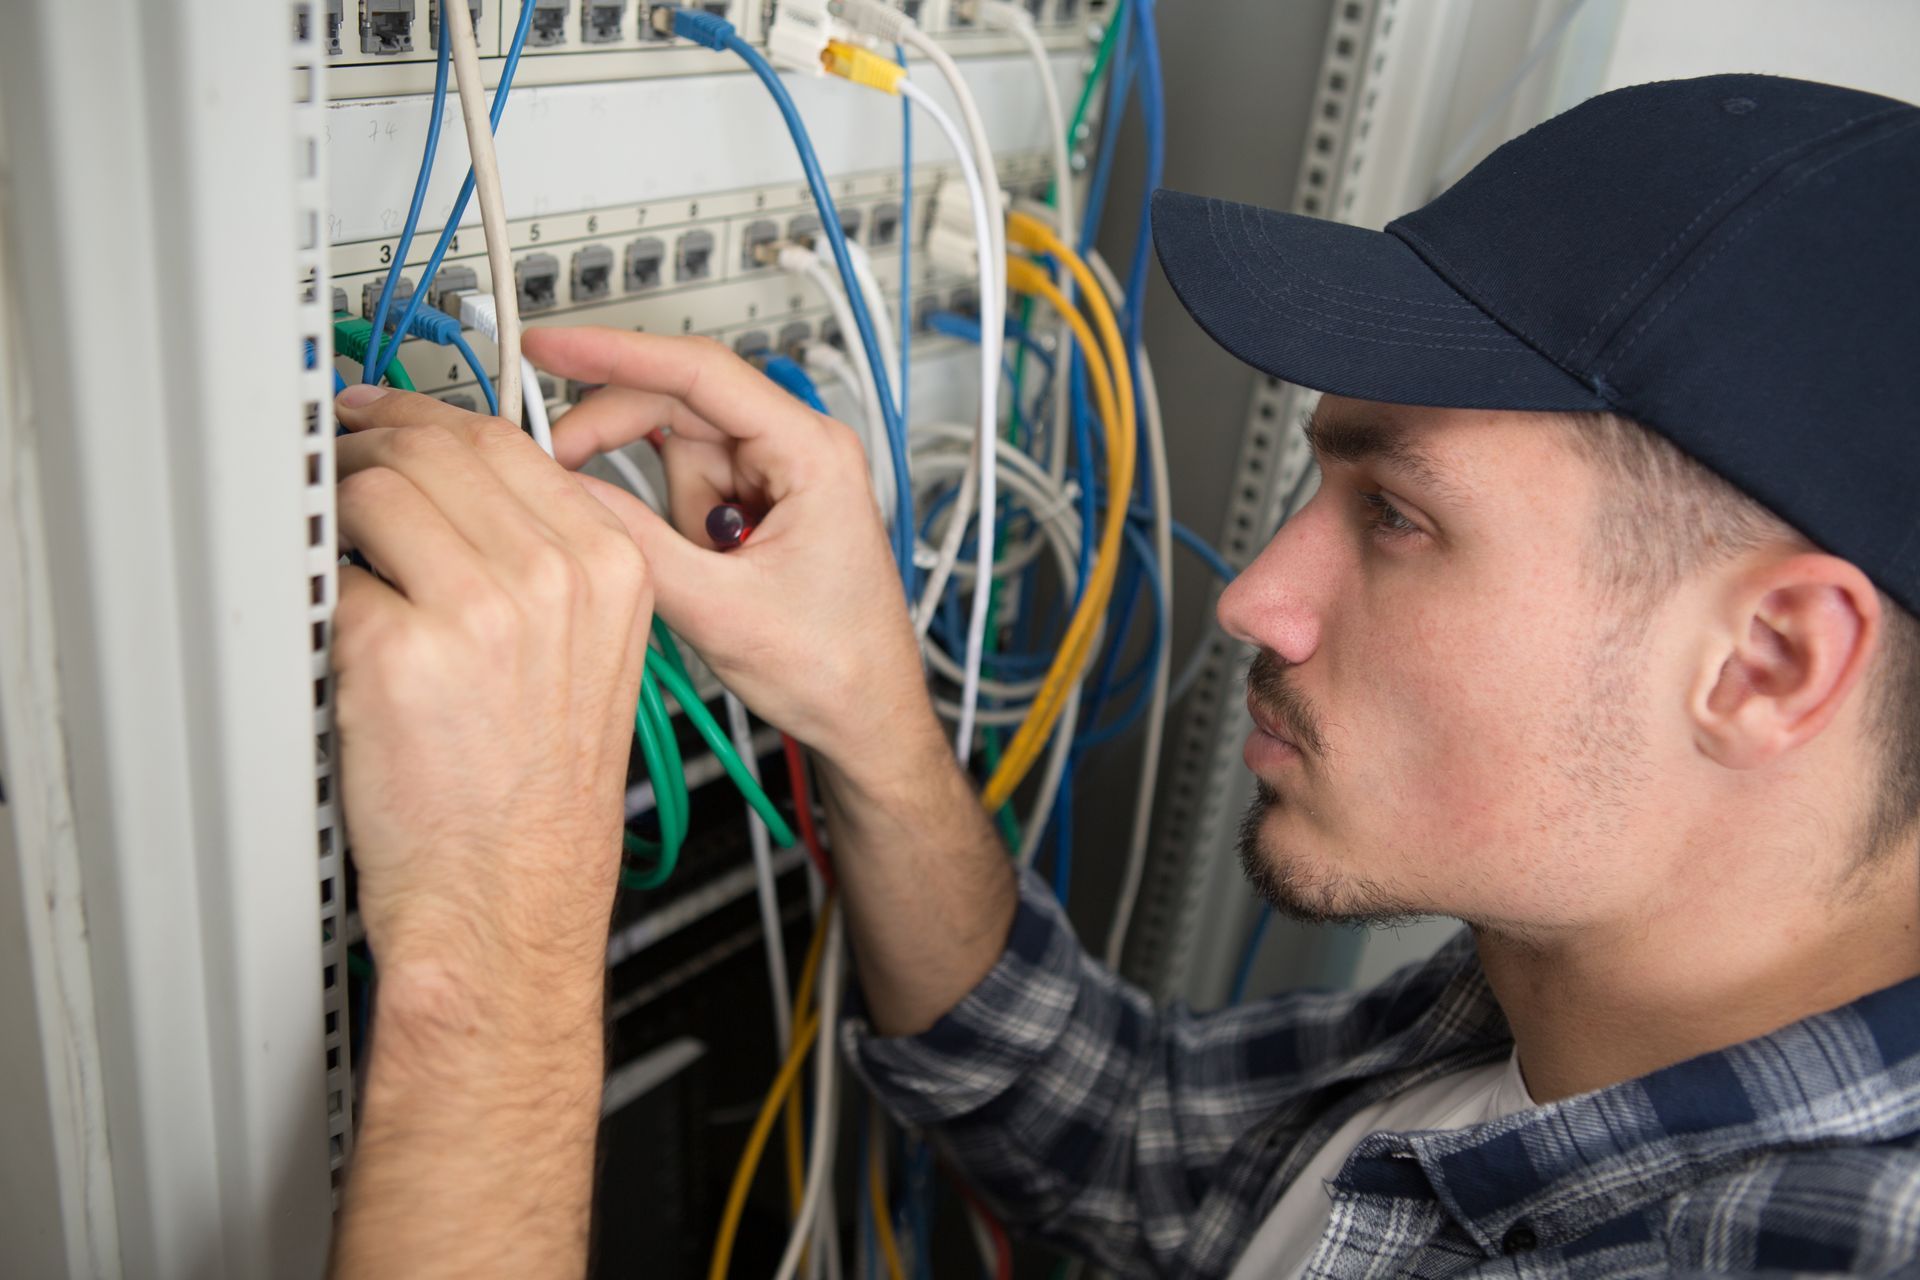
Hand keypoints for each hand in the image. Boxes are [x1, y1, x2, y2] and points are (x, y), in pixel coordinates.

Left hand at [331, 385, 651, 982]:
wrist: (508, 899)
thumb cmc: (539, 800)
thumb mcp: (590, 660)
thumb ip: (543, 562)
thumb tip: (459, 488)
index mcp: (611, 571)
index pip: (509, 444)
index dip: (434, 420)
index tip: (394, 415)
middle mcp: (554, 579)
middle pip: (439, 449)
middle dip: (373, 440)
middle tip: (339, 452)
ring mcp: (477, 610)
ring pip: (379, 491)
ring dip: (338, 504)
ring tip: (330, 537)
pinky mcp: (395, 649)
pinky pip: (335, 574)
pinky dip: (323, 593)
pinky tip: (338, 627)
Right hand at [522, 327, 937, 773]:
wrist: (867, 716)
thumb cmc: (834, 667)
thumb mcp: (719, 610)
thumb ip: (636, 547)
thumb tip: (566, 494)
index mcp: (812, 452)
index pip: (700, 371)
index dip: (615, 352)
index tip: (553, 344)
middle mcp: (799, 449)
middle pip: (678, 406)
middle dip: (620, 445)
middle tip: (559, 469)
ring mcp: (780, 475)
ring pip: (678, 455)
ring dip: (668, 513)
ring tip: (707, 574)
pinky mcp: (763, 504)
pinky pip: (692, 492)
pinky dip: (678, 528)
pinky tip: (708, 572)